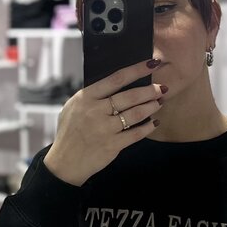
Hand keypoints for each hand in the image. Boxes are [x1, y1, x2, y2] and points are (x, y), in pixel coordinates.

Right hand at [43, 57, 165, 186]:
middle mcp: (96, 111)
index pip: (116, 79)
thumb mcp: (73, 107)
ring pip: (136, 114)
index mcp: (86, 97)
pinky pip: (136, 134)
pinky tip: (154, 123)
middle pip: (130, 96)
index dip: (137, 70)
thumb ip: (92, 96)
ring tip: (159, 103)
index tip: (152, 64)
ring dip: (151, 107)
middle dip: (150, 91)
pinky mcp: (112, 145)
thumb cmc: (69, 133)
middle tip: (162, 88)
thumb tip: (114, 85)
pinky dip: (147, 128)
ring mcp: (105, 129)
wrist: (65, 162)